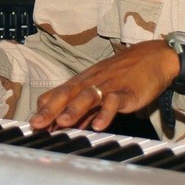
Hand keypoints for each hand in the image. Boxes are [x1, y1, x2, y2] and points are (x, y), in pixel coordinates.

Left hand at [29, 39, 178, 131]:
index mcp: (83, 82)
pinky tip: (98, 126)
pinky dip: (105, 113)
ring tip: (62, 123)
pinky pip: (114, 101)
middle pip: (67, 94)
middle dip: (50, 109)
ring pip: (87, 96)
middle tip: (36, 124)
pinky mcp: (127, 91)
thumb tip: (66, 126)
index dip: (44, 107)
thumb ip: (83, 110)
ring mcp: (109, 85)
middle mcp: (91, 82)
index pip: (58, 93)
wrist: (153, 58)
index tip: (31, 123)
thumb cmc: (124, 75)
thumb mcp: (100, 91)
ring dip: (74, 110)